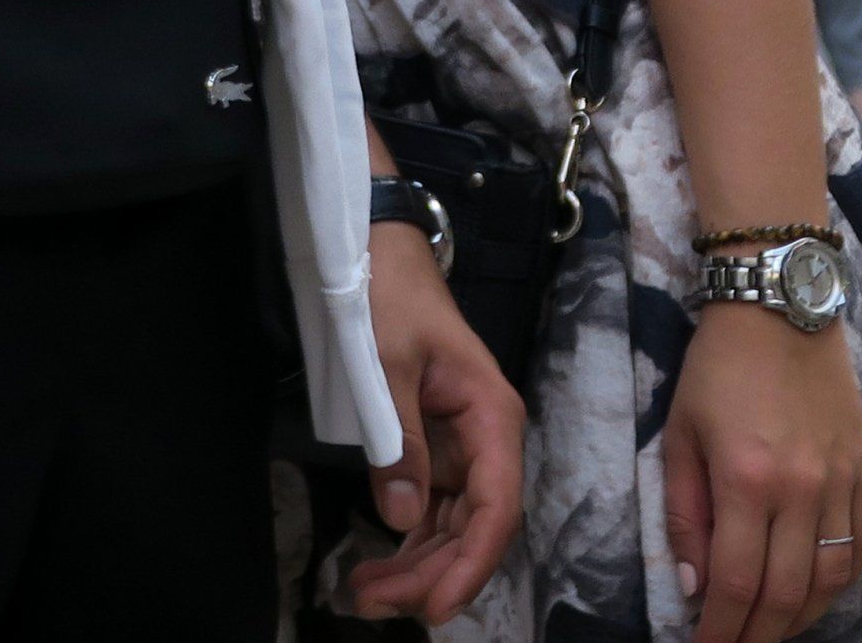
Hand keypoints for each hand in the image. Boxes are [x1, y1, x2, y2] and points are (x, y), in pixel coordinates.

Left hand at [343, 226, 525, 624]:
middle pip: (474, 529)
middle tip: (373, 604)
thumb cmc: (391, 296)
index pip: (497, 509)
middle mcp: (489, 439)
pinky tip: (378, 564)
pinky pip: (434, 509)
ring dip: (417, 567)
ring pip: (454, 527)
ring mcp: (465, 446)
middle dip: (431, 575)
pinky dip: (410, 541)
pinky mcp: (440, 448)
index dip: (472, 566)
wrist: (382, 253)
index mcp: (492, 417)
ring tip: (365, 595)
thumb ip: (398, 438)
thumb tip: (401, 519)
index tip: (435, 608)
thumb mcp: (386, 361)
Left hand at [664, 304, 861, 642]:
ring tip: (771, 628)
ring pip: (828, 581)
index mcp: (744, 479)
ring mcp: (839, 483)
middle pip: (784, 594)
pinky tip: (817, 591)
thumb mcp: (679, 431)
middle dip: (756, 635)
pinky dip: (841, 580)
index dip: (719, 629)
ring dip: (799, 618)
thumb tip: (693, 585)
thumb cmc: (717, 366)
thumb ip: (683, 511)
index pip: (734, 583)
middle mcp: (799, 490)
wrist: (779, 307)